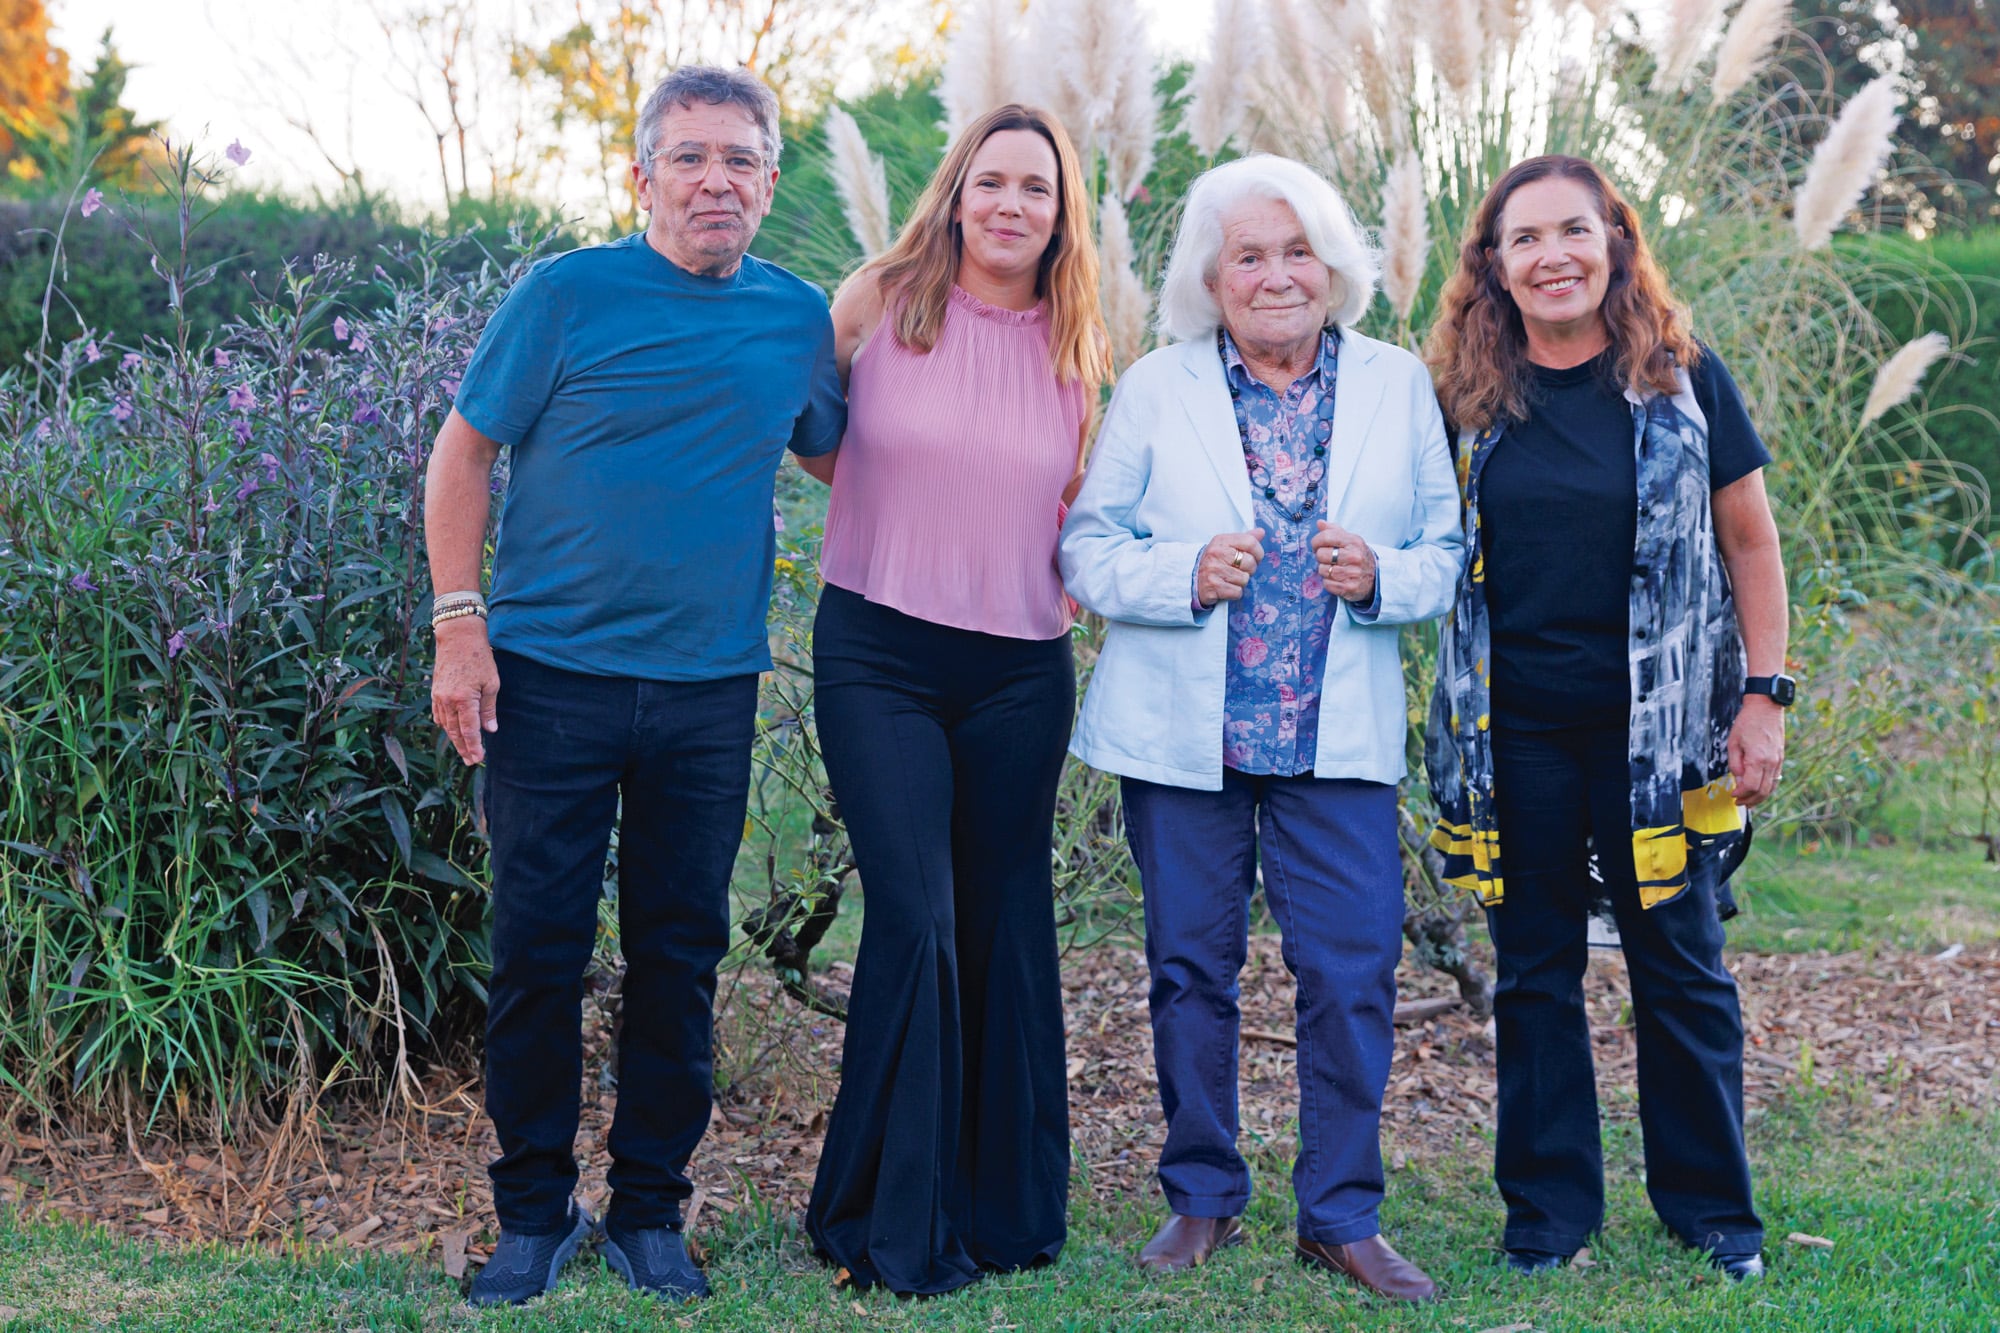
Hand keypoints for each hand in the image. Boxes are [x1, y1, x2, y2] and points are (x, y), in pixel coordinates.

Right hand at [432, 617, 500, 765]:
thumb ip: (489, 709)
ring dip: (454, 739)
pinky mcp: (435, 692)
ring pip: (445, 725)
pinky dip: (445, 725)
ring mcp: (438, 697)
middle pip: (455, 732)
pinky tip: (451, 731)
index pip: (469, 731)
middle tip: (471, 761)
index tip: (478, 758)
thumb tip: (490, 730)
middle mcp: (448, 701)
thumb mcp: (492, 683)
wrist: (458, 637)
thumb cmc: (479, 658)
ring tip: (464, 750)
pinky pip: (438, 715)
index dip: (474, 747)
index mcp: (464, 700)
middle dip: (464, 748)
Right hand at [1196, 529, 1265, 606]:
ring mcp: (1213, 571)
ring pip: (1245, 579)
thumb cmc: (1214, 562)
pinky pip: (1237, 592)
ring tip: (1230, 579)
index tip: (1255, 558)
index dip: (1258, 553)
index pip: (1250, 542)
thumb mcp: (1226, 546)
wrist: (1191, 578)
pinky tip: (1226, 588)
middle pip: (1250, 563)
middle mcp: (1216, 554)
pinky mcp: (1213, 587)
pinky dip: (1235, 593)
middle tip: (1239, 571)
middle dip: (1249, 570)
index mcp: (1221, 541)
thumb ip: (1245, 539)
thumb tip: (1261, 532)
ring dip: (1240, 583)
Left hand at [1313, 521, 1376, 603]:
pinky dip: (1328, 582)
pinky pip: (1327, 584)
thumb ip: (1334, 531)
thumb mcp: (1350, 540)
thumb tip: (1320, 523)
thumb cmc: (1358, 557)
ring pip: (1322, 570)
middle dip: (1320, 557)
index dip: (1316, 541)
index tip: (1316, 546)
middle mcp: (1354, 556)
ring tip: (1333, 569)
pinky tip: (1337, 579)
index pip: (1326, 537)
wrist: (1376, 577)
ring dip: (1324, 570)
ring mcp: (1353, 573)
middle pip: (1321, 554)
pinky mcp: (1350, 587)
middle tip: (1327, 559)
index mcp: (1353, 542)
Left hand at [1727, 695, 1785, 806]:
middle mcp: (1771, 762)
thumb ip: (1736, 764)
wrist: (1766, 707)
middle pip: (1762, 791)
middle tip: (1738, 803)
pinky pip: (1775, 779)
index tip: (1732, 795)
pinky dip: (1767, 788)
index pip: (1751, 786)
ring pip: (1771, 787)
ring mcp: (1778, 761)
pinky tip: (1759, 791)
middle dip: (1750, 800)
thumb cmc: (1747, 722)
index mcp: (1758, 759)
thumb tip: (1739, 780)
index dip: (1741, 794)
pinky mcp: (1780, 758)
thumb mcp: (1733, 742)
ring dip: (1759, 797)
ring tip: (1748, 802)